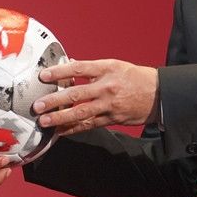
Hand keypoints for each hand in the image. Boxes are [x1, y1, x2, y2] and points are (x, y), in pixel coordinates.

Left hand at [31, 59, 158, 135]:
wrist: (158, 94)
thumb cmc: (135, 77)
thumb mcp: (115, 65)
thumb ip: (92, 68)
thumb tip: (70, 64)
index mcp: (106, 69)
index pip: (79, 69)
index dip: (60, 72)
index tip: (44, 76)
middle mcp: (107, 87)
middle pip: (76, 94)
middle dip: (55, 101)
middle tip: (38, 105)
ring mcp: (109, 104)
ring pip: (81, 112)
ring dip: (60, 118)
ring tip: (45, 121)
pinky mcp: (112, 119)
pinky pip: (89, 125)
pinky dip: (74, 129)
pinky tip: (61, 131)